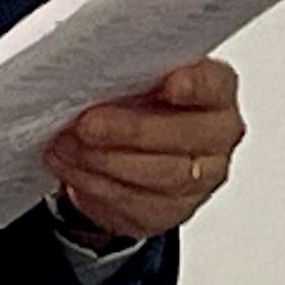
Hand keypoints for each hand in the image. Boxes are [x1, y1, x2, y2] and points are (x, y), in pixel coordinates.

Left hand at [43, 59, 246, 244]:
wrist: (129, 149)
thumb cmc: (138, 104)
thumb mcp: (138, 78)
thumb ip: (131, 75)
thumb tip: (90, 72)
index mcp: (216, 91)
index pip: (213, 84)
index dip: (194, 85)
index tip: (170, 84)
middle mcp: (216, 135)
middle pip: (184, 136)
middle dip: (130, 131)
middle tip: (88, 124)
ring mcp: (201, 179)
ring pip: (159, 176)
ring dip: (105, 160)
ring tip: (68, 145)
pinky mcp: (172, 211)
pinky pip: (136, 203)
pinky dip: (97, 184)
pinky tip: (73, 167)